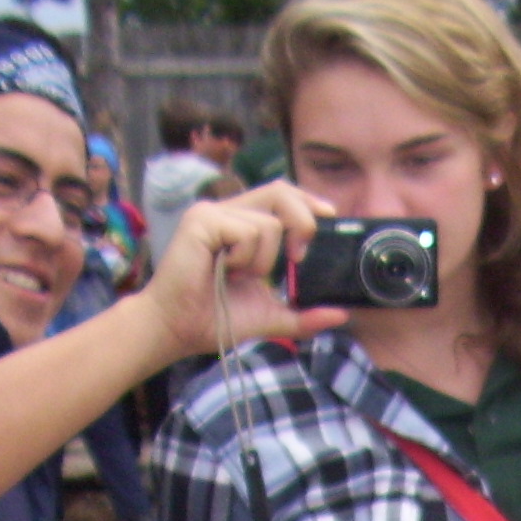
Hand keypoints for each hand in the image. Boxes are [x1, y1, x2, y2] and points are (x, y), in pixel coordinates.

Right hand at [133, 182, 348, 363]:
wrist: (179, 329)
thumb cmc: (216, 318)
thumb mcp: (272, 316)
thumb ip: (305, 314)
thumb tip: (341, 315)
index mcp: (243, 225)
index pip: (281, 194)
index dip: (307, 200)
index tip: (329, 215)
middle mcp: (227, 212)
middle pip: (281, 192)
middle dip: (302, 222)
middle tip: (297, 256)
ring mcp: (212, 213)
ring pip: (269, 223)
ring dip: (264, 261)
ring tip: (237, 276)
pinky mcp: (201, 220)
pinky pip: (247, 231)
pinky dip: (245, 259)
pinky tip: (225, 270)